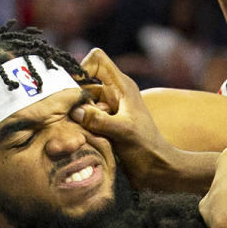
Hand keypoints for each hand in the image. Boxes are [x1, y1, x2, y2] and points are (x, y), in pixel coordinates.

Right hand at [76, 48, 177, 188]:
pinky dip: (79, 126)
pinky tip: (81, 139)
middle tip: (71, 117)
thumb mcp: (123, 132)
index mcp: (122, 86)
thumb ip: (100, 120)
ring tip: (79, 132)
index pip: (98, 59)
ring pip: (81, 102)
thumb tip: (76, 111)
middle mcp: (113, 93)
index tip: (76, 89)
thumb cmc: (146, 148)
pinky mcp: (103, 123)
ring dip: (76, 115)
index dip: (83, 67)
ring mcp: (107, 108)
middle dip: (74, 97)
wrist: (156, 169)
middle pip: (83, 81)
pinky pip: (83, 118)